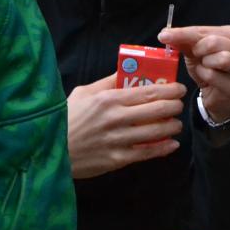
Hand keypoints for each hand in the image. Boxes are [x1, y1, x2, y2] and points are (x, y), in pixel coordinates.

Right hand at [66, 73, 185, 178]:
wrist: (50, 149)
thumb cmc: (67, 117)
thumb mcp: (83, 93)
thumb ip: (107, 82)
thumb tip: (129, 70)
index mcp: (109, 99)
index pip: (149, 92)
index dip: (170, 90)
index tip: (179, 88)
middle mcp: (116, 118)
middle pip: (157, 110)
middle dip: (175, 106)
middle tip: (179, 105)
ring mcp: (117, 140)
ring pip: (156, 132)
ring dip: (172, 127)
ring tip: (175, 124)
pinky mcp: (116, 160)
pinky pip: (146, 153)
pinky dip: (163, 148)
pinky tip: (171, 144)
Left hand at [157, 25, 229, 121]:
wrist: (218, 96)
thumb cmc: (210, 69)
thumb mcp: (196, 51)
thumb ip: (184, 40)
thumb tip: (165, 34)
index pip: (207, 30)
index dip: (183, 33)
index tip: (164, 35)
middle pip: (215, 42)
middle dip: (199, 49)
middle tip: (195, 55)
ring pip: (221, 58)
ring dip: (204, 63)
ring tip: (204, 66)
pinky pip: (214, 76)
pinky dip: (205, 76)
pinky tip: (207, 79)